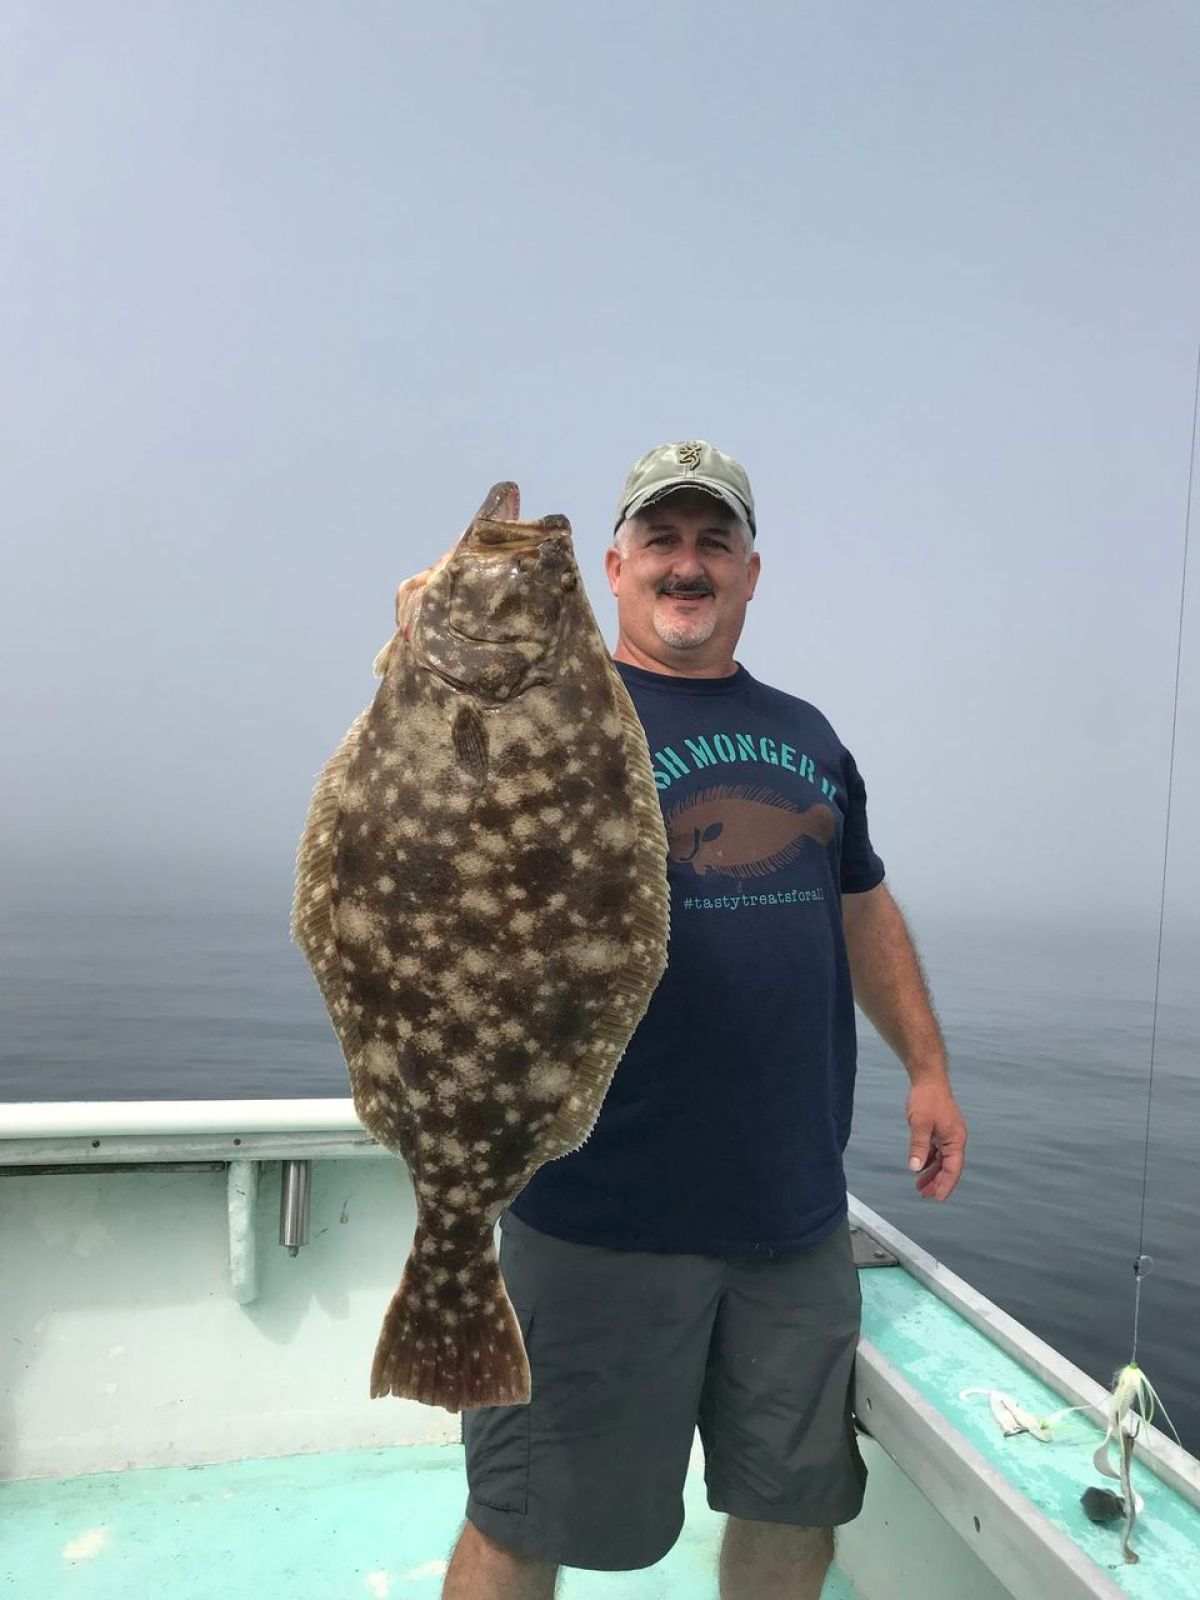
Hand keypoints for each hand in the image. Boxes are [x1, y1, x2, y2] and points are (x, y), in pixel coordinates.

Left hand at [905, 1077, 966, 1201]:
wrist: (928, 1078)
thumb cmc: (927, 1098)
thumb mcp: (920, 1124)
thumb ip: (919, 1147)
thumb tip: (916, 1168)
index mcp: (955, 1139)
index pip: (953, 1168)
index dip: (945, 1185)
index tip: (937, 1197)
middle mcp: (955, 1138)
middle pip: (949, 1167)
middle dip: (938, 1182)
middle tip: (925, 1195)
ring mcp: (948, 1134)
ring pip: (942, 1160)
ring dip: (932, 1173)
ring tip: (920, 1186)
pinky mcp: (940, 1130)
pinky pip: (937, 1151)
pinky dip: (930, 1160)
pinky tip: (920, 1167)